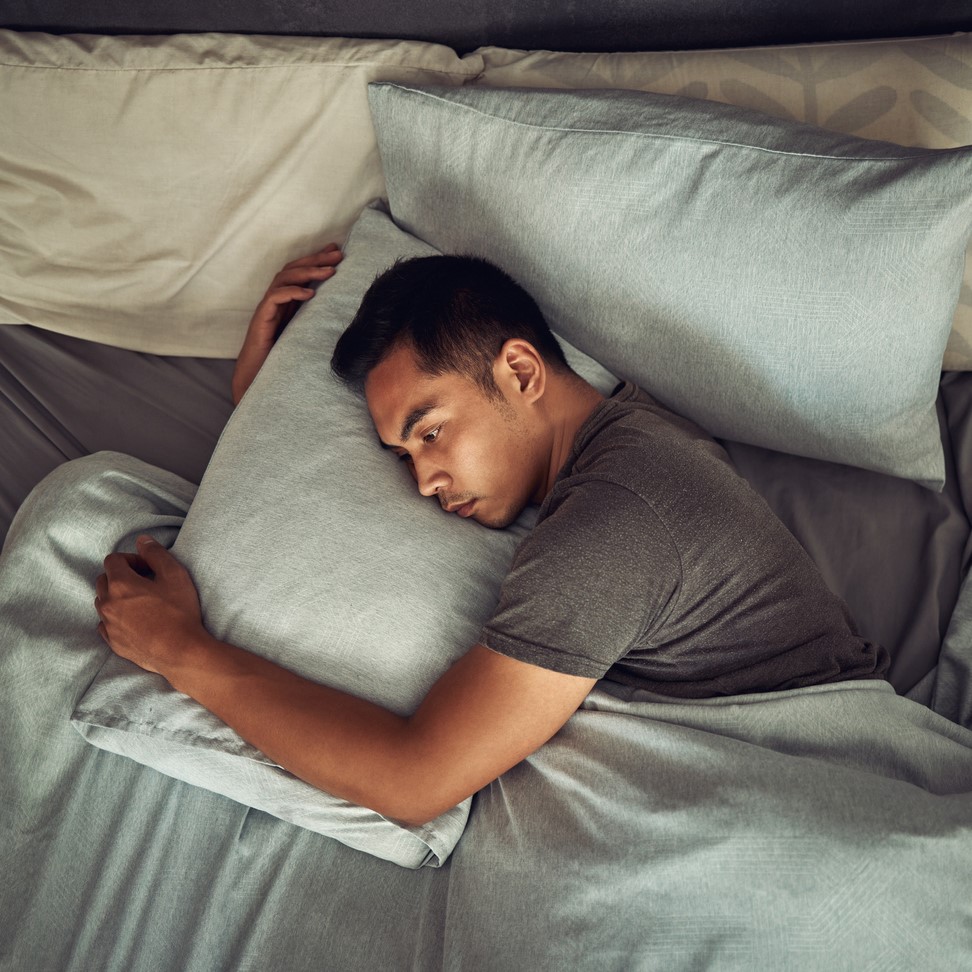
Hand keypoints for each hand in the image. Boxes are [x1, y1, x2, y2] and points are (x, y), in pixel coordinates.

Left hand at [94, 535, 206, 676]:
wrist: (180, 651)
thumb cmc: (179, 612)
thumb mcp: (175, 575)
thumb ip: (155, 553)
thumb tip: (142, 540)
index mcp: (120, 584)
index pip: (113, 560)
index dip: (131, 559)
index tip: (147, 568)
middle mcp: (107, 603)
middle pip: (104, 580)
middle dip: (121, 576)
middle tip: (145, 583)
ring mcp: (108, 624)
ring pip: (103, 602)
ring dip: (117, 597)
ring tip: (141, 602)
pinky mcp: (113, 642)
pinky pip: (105, 624)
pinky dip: (116, 618)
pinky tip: (135, 620)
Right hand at [232, 244, 343, 404]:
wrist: (258, 376)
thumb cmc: (282, 357)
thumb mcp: (306, 334)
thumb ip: (317, 320)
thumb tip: (344, 313)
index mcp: (286, 301)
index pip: (300, 272)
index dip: (317, 260)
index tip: (337, 251)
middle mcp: (276, 300)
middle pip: (293, 269)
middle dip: (316, 259)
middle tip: (338, 254)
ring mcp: (267, 307)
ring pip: (284, 278)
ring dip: (308, 272)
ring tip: (330, 271)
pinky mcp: (261, 318)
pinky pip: (275, 298)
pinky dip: (292, 292)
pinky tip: (310, 294)